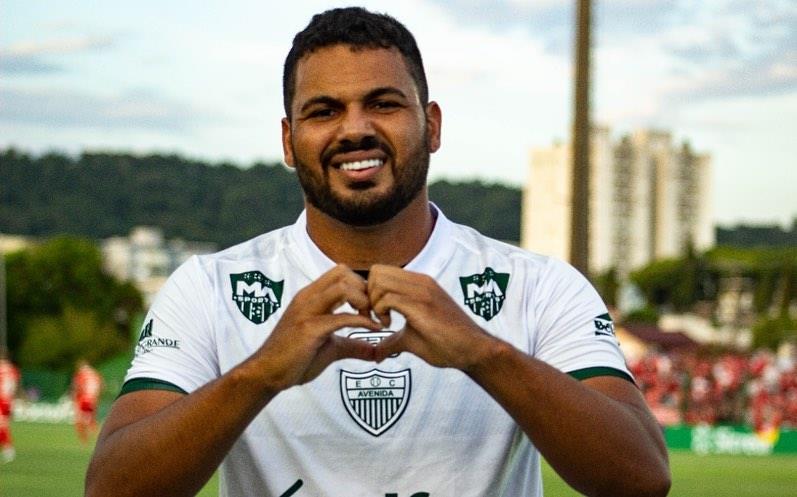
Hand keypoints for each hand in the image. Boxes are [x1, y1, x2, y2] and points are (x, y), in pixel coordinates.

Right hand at [252, 264, 381, 391]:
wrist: (267, 373)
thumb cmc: (295, 359)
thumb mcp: (330, 348)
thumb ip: (353, 346)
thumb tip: (376, 351)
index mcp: (311, 297)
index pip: (341, 273)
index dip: (362, 285)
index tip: (373, 307)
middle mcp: (308, 297)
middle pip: (344, 273)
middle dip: (366, 289)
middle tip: (376, 312)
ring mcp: (307, 311)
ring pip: (343, 287)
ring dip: (365, 301)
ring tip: (374, 319)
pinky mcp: (310, 329)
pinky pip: (342, 317)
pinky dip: (363, 321)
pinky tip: (373, 330)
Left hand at [367, 265, 494, 369]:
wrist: (474, 350)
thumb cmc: (447, 344)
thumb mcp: (412, 339)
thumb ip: (392, 340)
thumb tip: (377, 353)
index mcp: (417, 284)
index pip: (380, 272)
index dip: (369, 293)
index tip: (373, 315)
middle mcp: (419, 281)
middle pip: (376, 272)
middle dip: (367, 296)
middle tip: (374, 318)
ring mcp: (422, 290)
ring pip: (379, 281)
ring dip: (374, 303)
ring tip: (383, 322)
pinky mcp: (422, 304)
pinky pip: (388, 297)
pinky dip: (380, 312)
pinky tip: (389, 326)